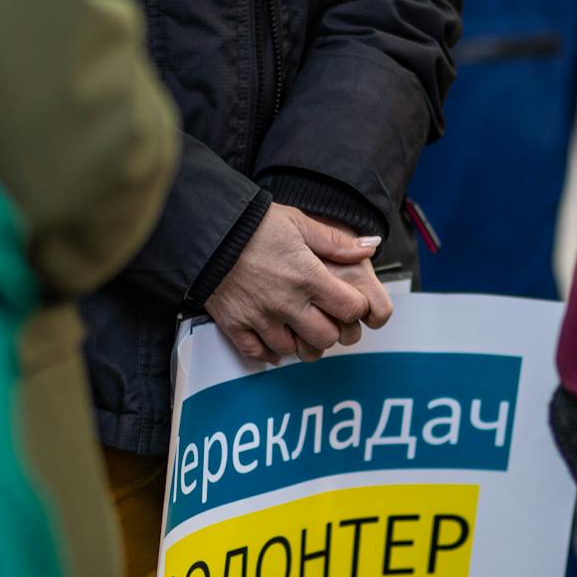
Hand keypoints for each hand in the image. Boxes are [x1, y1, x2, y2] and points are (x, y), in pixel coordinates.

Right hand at [205, 204, 385, 365]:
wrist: (207, 232)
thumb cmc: (254, 225)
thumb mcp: (299, 223)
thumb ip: (335, 241)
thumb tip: (369, 247)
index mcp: (308, 277)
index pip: (350, 309)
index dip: (356, 308)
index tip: (350, 302)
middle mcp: (287, 303)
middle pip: (326, 338)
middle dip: (332, 331)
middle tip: (327, 318)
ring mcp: (260, 318)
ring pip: (294, 350)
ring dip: (301, 342)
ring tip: (300, 327)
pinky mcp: (235, 325)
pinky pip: (258, 353)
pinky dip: (269, 352)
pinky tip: (275, 341)